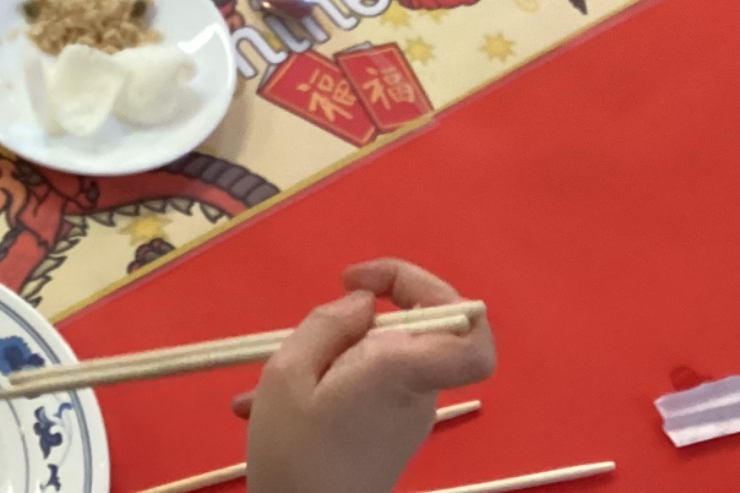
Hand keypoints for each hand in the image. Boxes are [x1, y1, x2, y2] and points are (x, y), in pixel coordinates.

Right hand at [236, 260, 495, 492]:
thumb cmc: (295, 454)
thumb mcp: (289, 373)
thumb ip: (328, 324)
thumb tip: (364, 303)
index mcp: (403, 373)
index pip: (474, 334)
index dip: (437, 291)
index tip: (373, 286)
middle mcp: (417, 392)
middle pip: (420, 330)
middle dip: (365, 312)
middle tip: (323, 315)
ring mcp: (406, 415)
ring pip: (384, 356)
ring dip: (330, 352)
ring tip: (270, 374)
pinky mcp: (388, 432)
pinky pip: (367, 384)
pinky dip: (325, 381)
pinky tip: (265, 402)